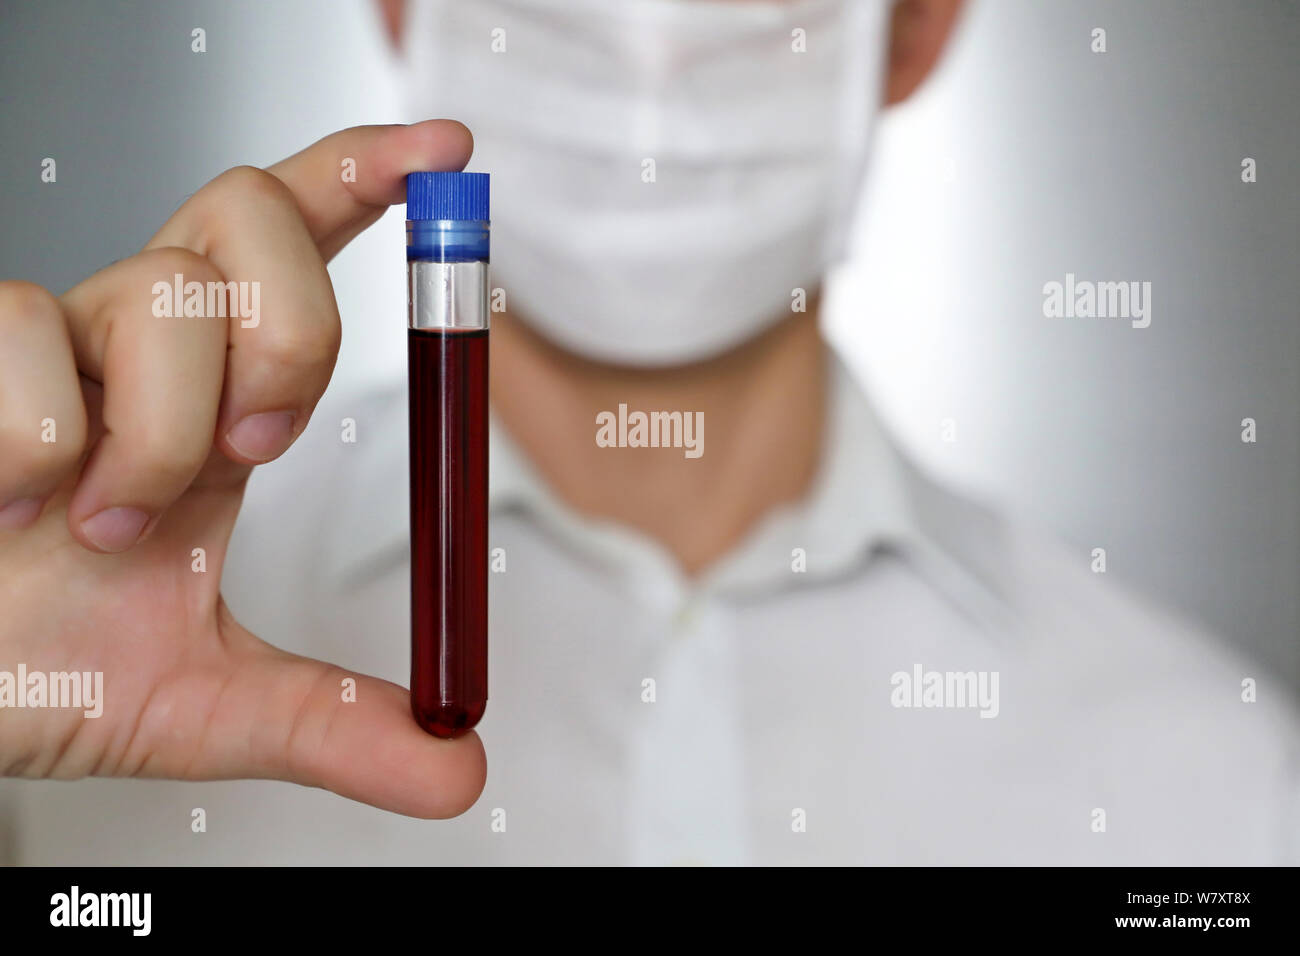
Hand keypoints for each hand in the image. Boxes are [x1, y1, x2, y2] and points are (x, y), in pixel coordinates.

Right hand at [0, 121, 485, 817]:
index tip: (446, 153)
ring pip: (156, 297)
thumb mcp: (206, 704)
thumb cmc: (35, 664)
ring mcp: (42, 336)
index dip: (367, 174)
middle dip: (288, 334)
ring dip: (151, 444)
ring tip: (92, 524)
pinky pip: (24, 341)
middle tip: (253, 452)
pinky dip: (37, 449)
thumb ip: (337, 724)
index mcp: (216, 395)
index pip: (296, 240)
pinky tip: (4, 500)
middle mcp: (137, 341)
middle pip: (249, 217)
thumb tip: (460, 770)